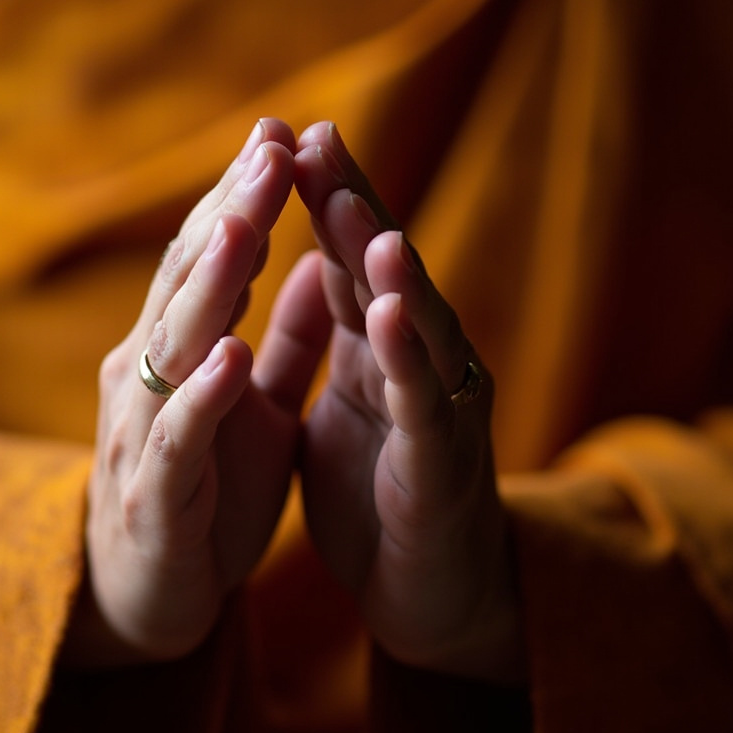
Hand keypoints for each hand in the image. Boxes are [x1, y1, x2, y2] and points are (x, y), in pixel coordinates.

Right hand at [80, 120, 326, 663]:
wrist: (153, 594)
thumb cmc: (204, 490)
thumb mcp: (252, 401)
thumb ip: (280, 337)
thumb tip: (309, 260)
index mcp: (180, 349)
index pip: (209, 256)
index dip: (242, 196)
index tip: (282, 133)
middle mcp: (149, 375)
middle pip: (189, 280)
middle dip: (231, 212)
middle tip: (270, 143)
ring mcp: (145, 432)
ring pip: (175, 345)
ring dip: (211, 284)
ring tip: (247, 224)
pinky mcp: (155, 494)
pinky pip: (179, 438)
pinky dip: (204, 396)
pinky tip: (230, 355)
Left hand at [292, 122, 522, 679]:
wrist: (429, 595)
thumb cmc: (384, 494)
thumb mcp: (352, 400)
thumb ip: (340, 333)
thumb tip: (321, 260)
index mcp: (380, 351)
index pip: (350, 260)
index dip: (325, 201)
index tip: (292, 138)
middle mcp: (417, 365)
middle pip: (385, 274)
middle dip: (352, 207)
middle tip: (321, 139)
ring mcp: (437, 411)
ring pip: (415, 327)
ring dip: (387, 268)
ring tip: (357, 212)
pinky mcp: (440, 468)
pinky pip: (422, 405)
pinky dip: (406, 357)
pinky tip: (386, 312)